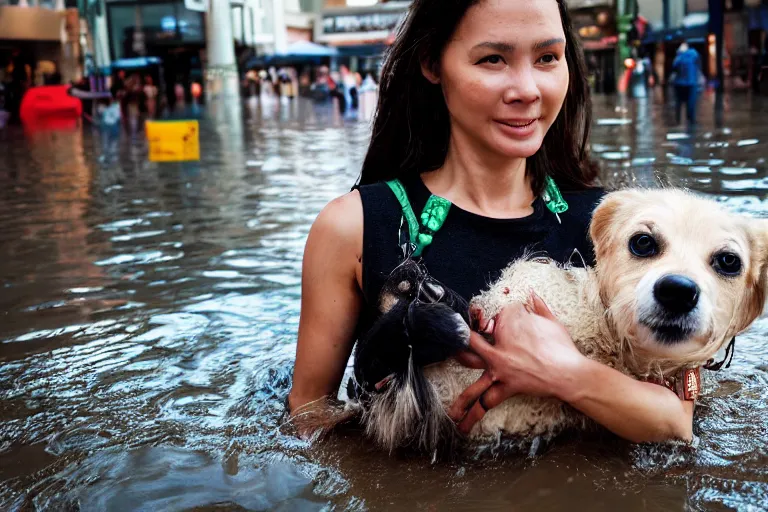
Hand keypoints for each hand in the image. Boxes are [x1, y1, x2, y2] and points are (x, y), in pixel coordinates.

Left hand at [448, 291, 584, 434]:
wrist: (568, 373)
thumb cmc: (561, 346)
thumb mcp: (550, 321)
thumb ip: (537, 306)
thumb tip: (532, 294)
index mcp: (507, 330)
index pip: (486, 322)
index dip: (480, 320)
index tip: (479, 321)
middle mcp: (498, 351)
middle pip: (470, 347)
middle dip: (457, 347)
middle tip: (449, 348)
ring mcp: (499, 371)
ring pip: (473, 383)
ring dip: (460, 398)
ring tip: (449, 409)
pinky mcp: (506, 388)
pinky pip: (486, 402)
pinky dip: (474, 413)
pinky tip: (463, 426)